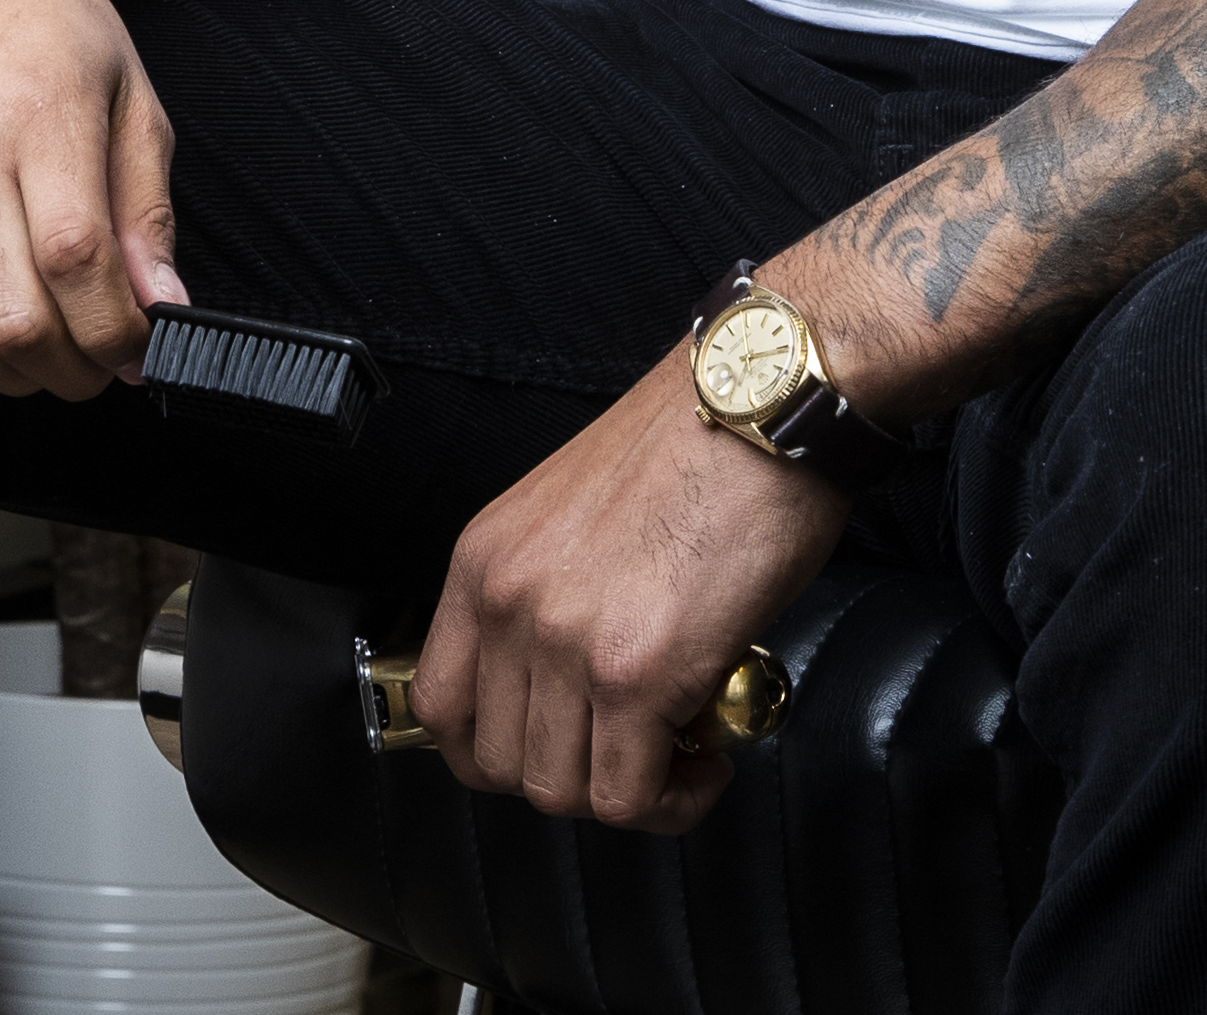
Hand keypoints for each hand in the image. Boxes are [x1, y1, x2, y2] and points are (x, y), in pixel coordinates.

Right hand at [0, 0, 180, 398]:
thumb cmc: (53, 25)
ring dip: (6, 376)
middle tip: (95, 363)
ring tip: (39, 351)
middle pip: (11, 321)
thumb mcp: (131, 97)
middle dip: (70, 371)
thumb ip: (147, 211)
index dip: (117, 334)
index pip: (77, 264)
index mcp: (37, 115)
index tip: (141, 352)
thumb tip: (161, 315)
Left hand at [418, 346, 846, 832]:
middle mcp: (510, 604)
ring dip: (625, 791)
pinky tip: (706, 760)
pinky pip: (630, 797)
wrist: (765, 405)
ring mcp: (566, 643)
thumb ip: (548, 597)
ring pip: (562, 791)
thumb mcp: (572, 517)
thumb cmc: (696, 448)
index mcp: (485, 561)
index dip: (495, 753)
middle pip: (500, 763)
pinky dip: (672, 801)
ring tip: (678, 751)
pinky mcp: (637, 674)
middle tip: (633, 750)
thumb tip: (566, 689)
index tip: (552, 749)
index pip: (440, 707)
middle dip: (572, 775)